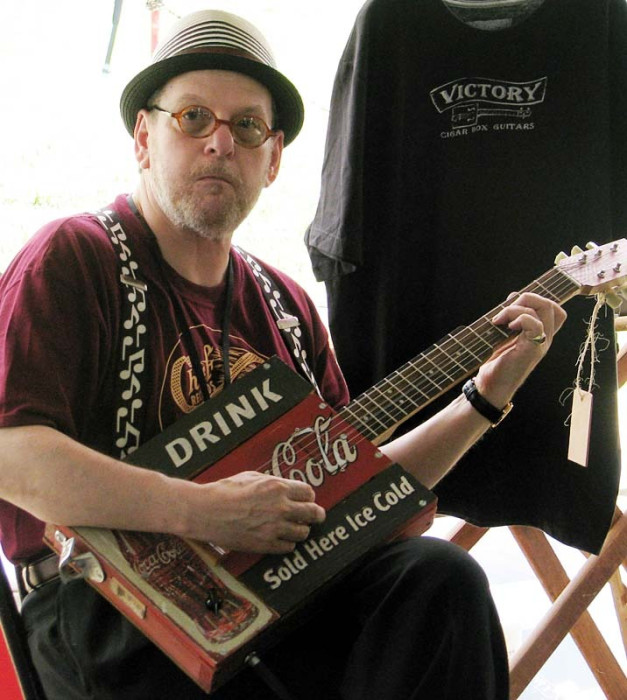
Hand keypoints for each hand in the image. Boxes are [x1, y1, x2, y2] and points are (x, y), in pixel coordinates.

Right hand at [196, 471, 325, 553]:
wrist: (206, 511)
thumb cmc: (226, 490)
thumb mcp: (252, 476)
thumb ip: (273, 482)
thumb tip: (286, 487)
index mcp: (278, 487)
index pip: (309, 493)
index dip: (309, 496)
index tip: (307, 499)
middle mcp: (280, 508)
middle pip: (313, 513)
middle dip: (316, 514)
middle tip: (316, 515)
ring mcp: (274, 528)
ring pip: (303, 532)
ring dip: (301, 529)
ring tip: (295, 527)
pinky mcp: (265, 544)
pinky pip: (289, 547)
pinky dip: (288, 543)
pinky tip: (281, 538)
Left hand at [475, 292, 566, 407]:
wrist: (490, 387)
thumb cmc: (496, 362)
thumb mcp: (504, 334)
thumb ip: (512, 316)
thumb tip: (513, 296)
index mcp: (541, 334)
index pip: (554, 308)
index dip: (535, 298)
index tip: (512, 305)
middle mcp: (545, 338)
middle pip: (550, 304)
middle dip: (526, 298)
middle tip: (504, 311)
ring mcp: (541, 344)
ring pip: (544, 309)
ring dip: (516, 308)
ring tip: (499, 320)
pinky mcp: (533, 350)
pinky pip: (536, 324)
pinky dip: (520, 318)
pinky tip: (507, 326)